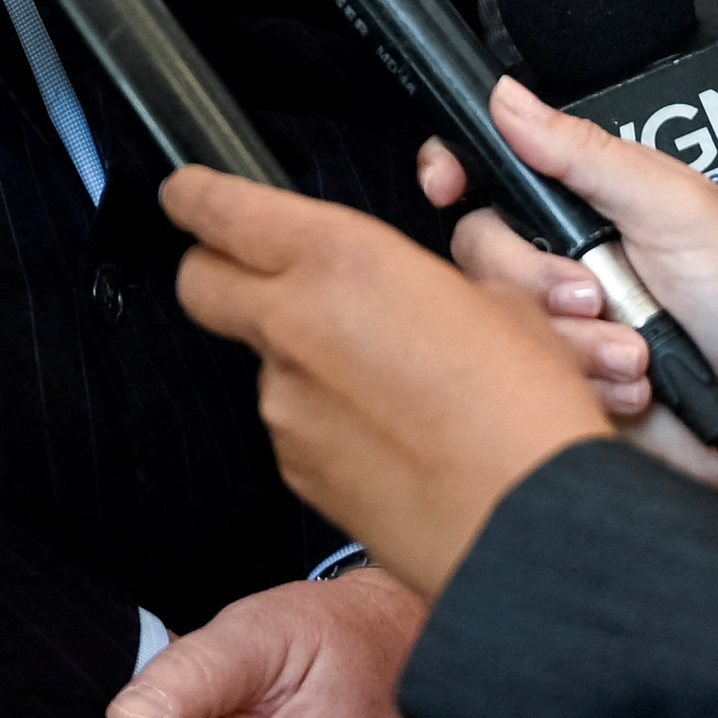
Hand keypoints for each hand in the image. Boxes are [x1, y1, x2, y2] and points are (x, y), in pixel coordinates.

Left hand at [165, 168, 611, 593]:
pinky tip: (390, 435)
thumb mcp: (498, 302)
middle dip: (218, 269)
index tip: (188, 192)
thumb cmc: (525, 411)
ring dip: (300, 357)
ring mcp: (285, 404)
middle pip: (202, 282)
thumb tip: (407, 293)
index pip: (222, 210)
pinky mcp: (294, 467)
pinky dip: (325, 419)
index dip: (195, 196)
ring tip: (388, 382)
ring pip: (261, 358)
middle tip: (262, 271)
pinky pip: (293, 423)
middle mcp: (292, 326)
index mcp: (340, 262)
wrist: (529, 525)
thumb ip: (421, 282)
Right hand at [418, 78, 717, 486]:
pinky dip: (584, 380)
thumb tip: (510, 99)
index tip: (447, 184)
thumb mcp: (675, 206)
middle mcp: (564, 254)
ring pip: (499, 316)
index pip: (494, 169)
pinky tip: (631, 383)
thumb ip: (587, 154)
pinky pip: (526, 374)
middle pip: (481, 244)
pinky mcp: (562, 375)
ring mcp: (560, 319)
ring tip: (636, 352)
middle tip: (597, 293)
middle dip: (537, 278)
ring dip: (573, 338)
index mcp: (588, 199)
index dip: (455, 170)